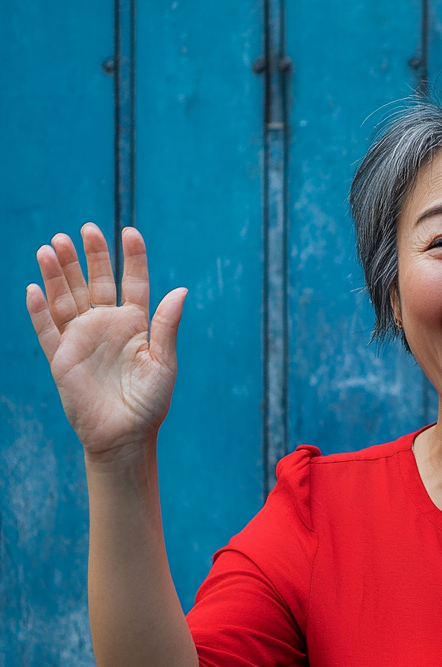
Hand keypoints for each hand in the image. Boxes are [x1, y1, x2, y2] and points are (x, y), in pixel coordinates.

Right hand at [26, 224, 186, 462]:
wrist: (124, 436)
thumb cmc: (150, 403)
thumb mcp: (163, 363)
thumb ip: (166, 326)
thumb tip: (182, 290)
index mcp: (136, 324)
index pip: (133, 282)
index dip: (131, 258)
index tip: (129, 232)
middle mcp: (107, 325)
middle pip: (95, 282)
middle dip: (89, 256)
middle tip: (84, 229)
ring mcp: (82, 338)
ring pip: (66, 298)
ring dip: (59, 273)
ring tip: (51, 246)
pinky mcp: (60, 357)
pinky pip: (46, 328)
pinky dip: (38, 309)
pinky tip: (34, 287)